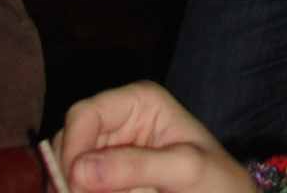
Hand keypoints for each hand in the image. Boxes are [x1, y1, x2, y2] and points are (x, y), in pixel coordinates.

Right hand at [56, 81, 254, 192]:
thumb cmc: (217, 181)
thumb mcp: (185, 169)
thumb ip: (136, 167)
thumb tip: (79, 171)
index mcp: (139, 102)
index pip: (84, 114)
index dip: (72, 149)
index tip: (76, 187)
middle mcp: (118, 123)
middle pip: (69, 145)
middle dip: (70, 178)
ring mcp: (109, 155)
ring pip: (68, 174)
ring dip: (77, 191)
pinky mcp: (106, 183)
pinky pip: (80, 190)